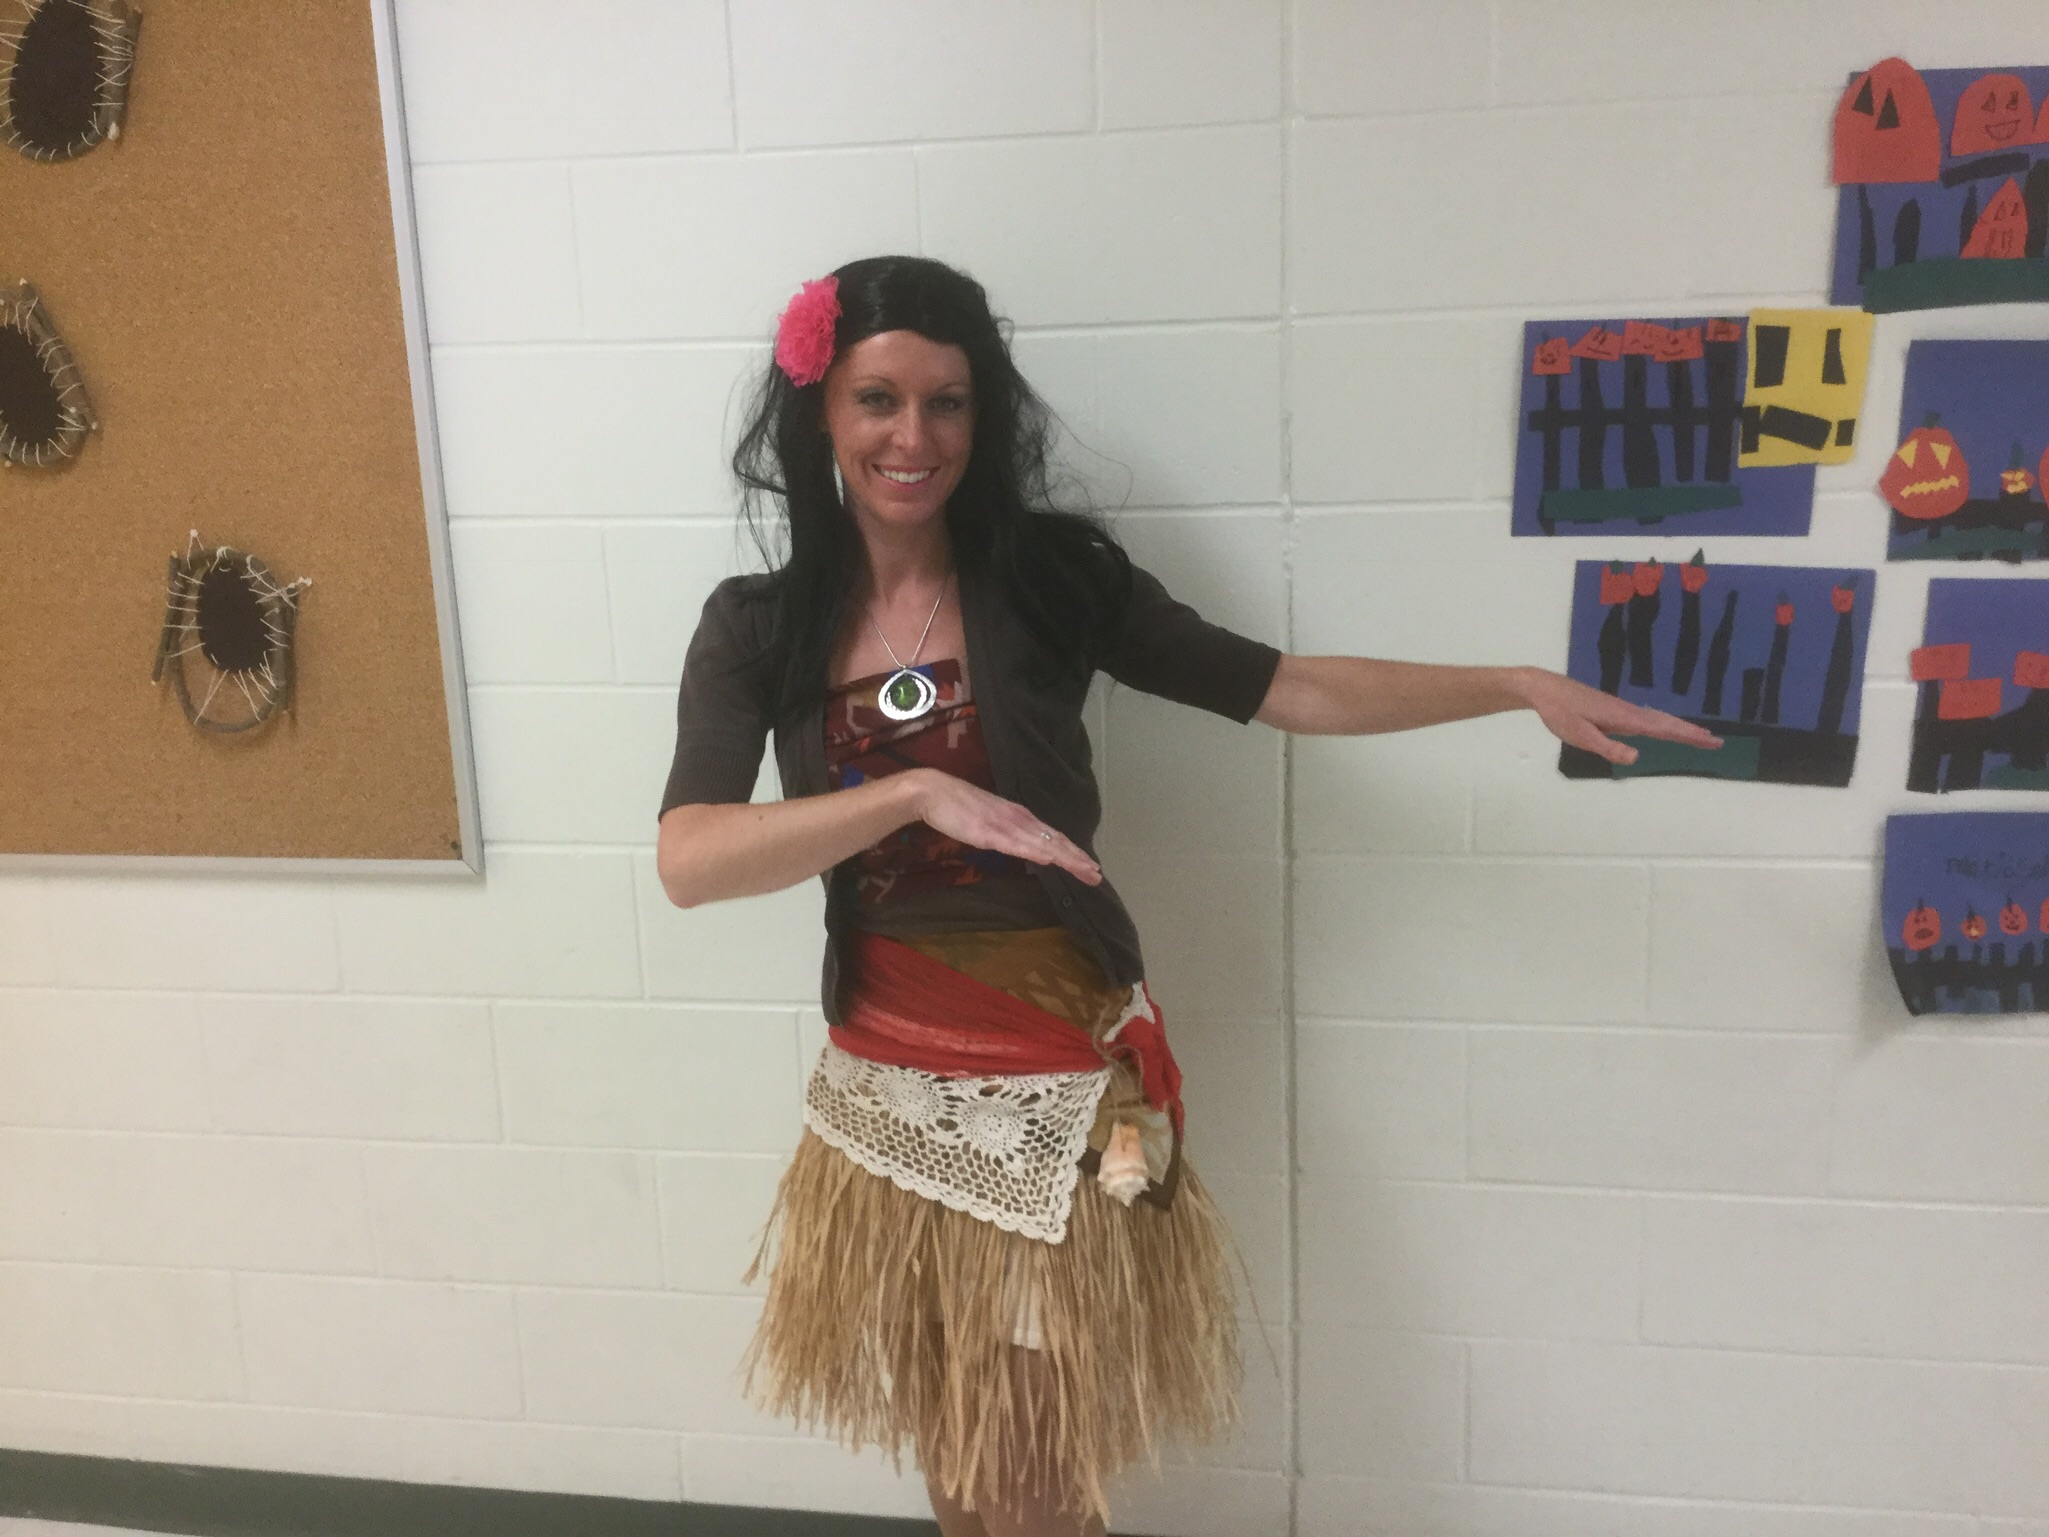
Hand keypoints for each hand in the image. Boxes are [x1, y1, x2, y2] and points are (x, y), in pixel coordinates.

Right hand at [905, 769, 1103, 884]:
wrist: (934, 791)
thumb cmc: (958, 805)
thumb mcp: (990, 820)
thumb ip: (1008, 831)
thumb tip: (1022, 844)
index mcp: (1019, 816)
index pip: (1052, 836)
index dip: (1072, 851)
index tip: (1090, 866)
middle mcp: (1019, 819)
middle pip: (1054, 840)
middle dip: (1077, 858)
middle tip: (1097, 875)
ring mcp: (1005, 824)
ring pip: (1042, 844)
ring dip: (1066, 858)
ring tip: (1085, 871)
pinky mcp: (988, 831)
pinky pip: (1016, 844)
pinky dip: (1035, 852)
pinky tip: (1050, 859)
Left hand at [1515, 667, 1722, 766]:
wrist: (1544, 689)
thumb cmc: (1559, 712)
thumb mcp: (1579, 735)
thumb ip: (1607, 747)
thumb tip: (1636, 757)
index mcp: (1623, 718)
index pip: (1662, 729)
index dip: (1687, 736)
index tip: (1711, 741)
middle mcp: (1627, 712)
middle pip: (1665, 722)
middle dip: (1690, 732)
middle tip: (1716, 742)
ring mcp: (1621, 710)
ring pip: (1657, 719)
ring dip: (1679, 727)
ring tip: (1699, 736)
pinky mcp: (1613, 710)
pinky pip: (1646, 719)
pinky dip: (1662, 723)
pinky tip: (1662, 728)